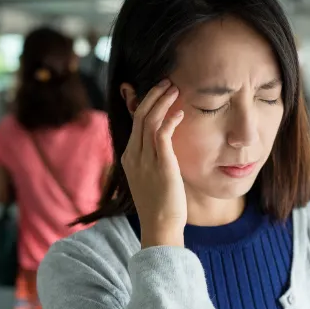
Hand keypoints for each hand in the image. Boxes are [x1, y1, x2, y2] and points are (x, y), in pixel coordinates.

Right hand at [121, 79, 186, 247]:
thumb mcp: (152, 178)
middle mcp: (133, 156)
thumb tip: (165, 146)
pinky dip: (170, 119)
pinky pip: (162, 133)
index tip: (158, 92)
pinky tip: (180, 113)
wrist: (160, 226)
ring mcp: (145, 160)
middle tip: (167, 82)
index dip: (145, 103)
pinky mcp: (160, 164)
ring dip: (162, 102)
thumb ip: (155, 160)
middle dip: (153, 96)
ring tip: (175, 90)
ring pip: (148, 120)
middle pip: (139, 116)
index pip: (134, 122)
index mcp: (129, 158)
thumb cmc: (160, 206)